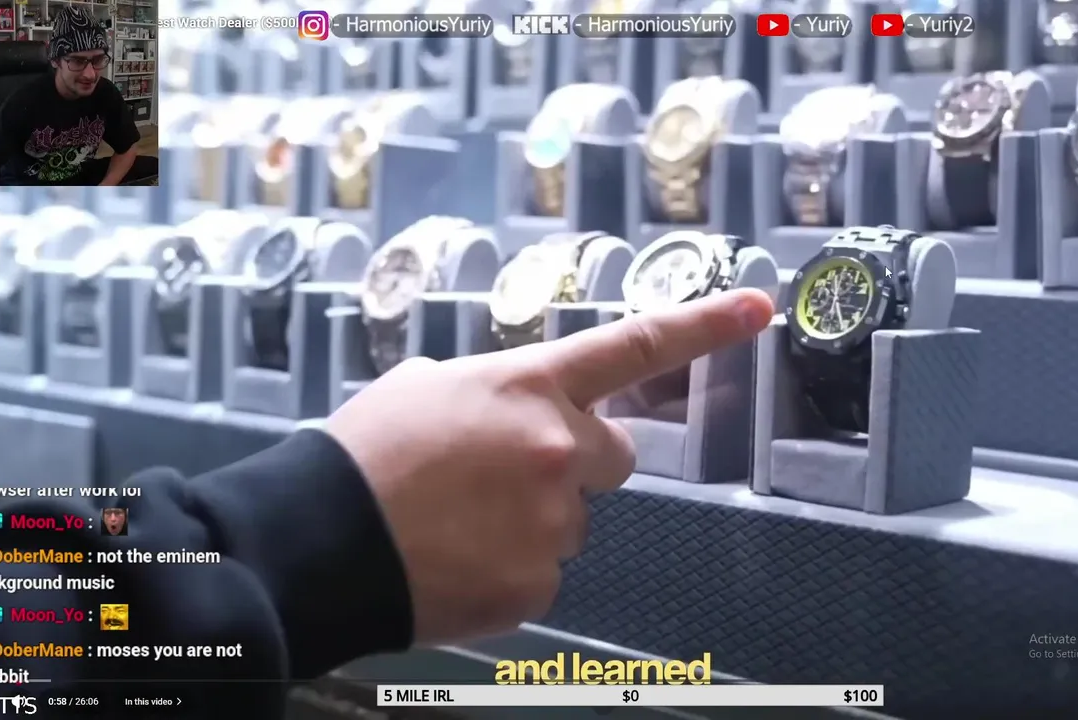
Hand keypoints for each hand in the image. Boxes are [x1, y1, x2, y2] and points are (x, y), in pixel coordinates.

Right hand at [325, 289, 773, 643]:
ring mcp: (552, 521)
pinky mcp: (538, 584)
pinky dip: (511, 568)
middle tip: (508, 474)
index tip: (759, 307)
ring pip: (571, 519)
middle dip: (575, 461)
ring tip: (460, 521)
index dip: (706, 324)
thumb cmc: (361, 454)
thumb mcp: (424, 387)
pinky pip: (544, 572)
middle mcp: (556, 448)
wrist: (318, 540)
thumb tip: (504, 409)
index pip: (635, 345)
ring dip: (533, 518)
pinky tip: (460, 560)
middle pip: (615, 454)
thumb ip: (487, 389)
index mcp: (528, 386)